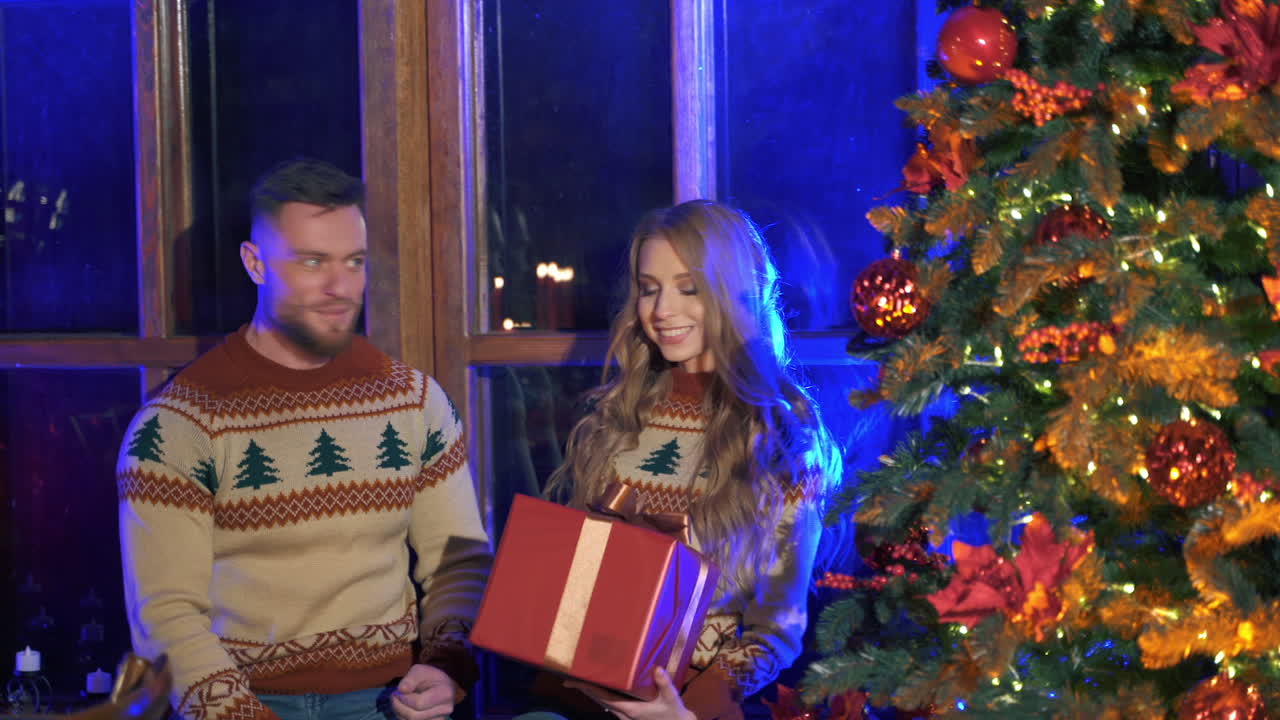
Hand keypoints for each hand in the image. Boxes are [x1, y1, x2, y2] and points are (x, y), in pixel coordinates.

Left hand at [390, 664, 457, 719]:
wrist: (442, 685)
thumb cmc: (430, 677)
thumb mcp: (420, 671)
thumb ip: (411, 679)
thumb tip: (401, 690)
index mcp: (444, 693)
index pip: (419, 703)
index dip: (404, 699)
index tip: (397, 691)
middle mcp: (445, 709)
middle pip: (414, 716)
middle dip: (398, 707)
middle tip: (393, 697)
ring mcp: (440, 719)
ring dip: (400, 714)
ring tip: (398, 702)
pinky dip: (404, 718)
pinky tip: (403, 710)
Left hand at [565, 667, 694, 719]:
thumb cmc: (675, 714)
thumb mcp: (671, 698)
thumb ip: (664, 684)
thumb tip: (657, 669)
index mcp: (630, 710)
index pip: (604, 698)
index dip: (588, 690)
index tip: (574, 682)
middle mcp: (624, 714)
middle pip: (599, 701)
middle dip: (585, 690)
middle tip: (570, 679)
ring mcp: (625, 716)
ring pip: (604, 704)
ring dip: (592, 694)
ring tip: (581, 682)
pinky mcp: (629, 716)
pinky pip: (611, 705)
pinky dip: (602, 696)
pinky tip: (601, 689)